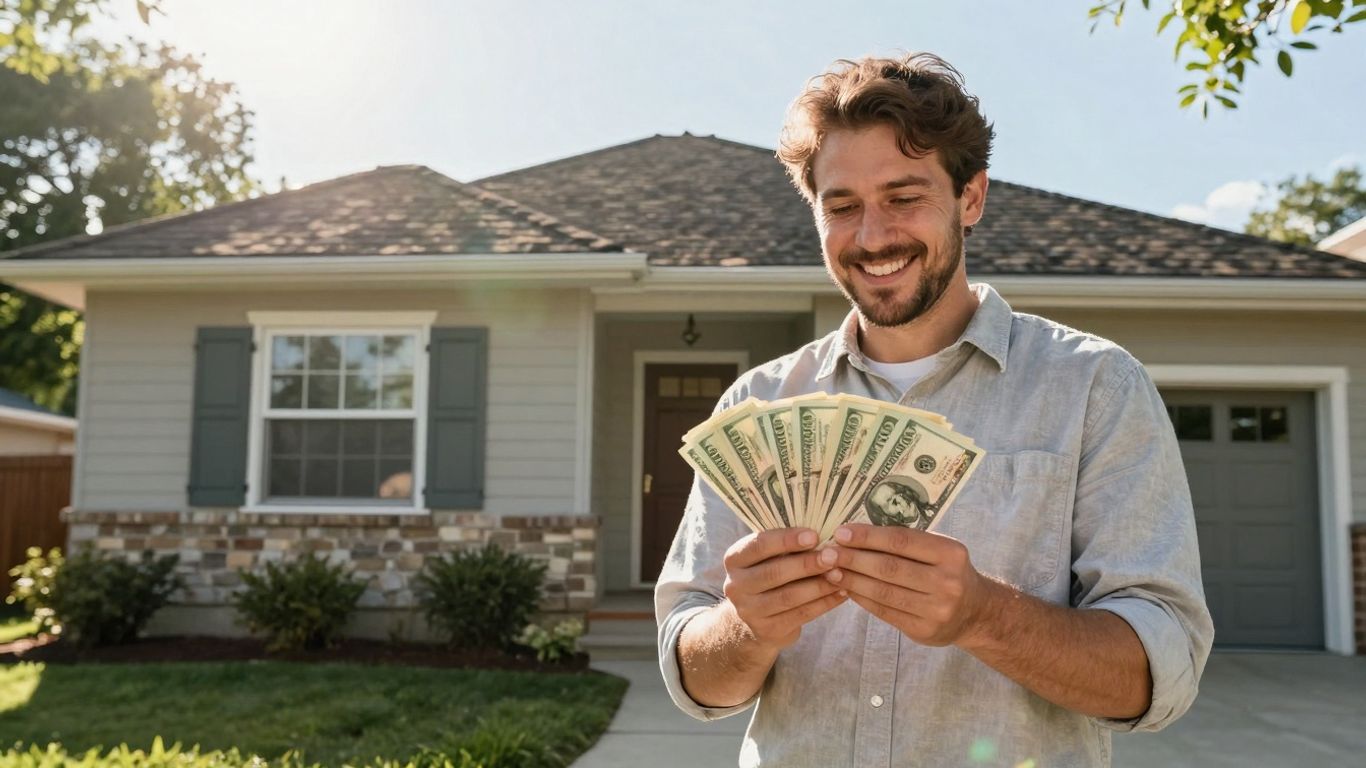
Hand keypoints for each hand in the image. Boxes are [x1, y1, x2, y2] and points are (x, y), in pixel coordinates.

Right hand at [721, 528, 847, 651]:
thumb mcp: (766, 557)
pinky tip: (841, 592)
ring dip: (819, 585)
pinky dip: (824, 603)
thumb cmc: (768, 574)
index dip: (786, 539)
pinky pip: (801, 614)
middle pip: (774, 572)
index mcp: (734, 559)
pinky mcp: (767, 630)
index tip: (814, 535)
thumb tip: (822, 529)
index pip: (758, 545)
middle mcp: (735, 585)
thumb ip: (785, 545)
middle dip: (807, 564)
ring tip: (841, 574)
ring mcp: (749, 611)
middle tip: (833, 556)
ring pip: (789, 596)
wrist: (754, 619)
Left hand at [821, 523, 991, 646]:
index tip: (841, 532)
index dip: (868, 536)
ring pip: (884, 592)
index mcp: (951, 553)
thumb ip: (907, 543)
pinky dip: (862, 598)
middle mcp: (947, 582)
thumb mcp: (939, 551)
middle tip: (827, 553)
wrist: (976, 613)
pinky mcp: (924, 630)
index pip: (901, 541)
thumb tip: (855, 534)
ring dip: (852, 580)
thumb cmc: (948, 572)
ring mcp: (937, 609)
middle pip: (889, 568)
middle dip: (853, 559)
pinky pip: (885, 611)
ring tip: (831, 571)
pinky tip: (847, 589)